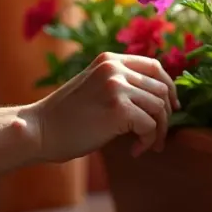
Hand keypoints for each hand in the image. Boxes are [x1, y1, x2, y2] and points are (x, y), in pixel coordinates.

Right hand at [22, 52, 179, 161]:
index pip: (154, 67)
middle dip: (164, 115)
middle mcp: (115, 69)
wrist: (39, 131)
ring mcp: (117, 87)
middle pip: (161, 89)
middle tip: (157, 137)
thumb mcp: (94, 87)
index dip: (169, 87)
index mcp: (109, 60)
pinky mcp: (119, 110)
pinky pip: (150, 126)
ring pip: (159, 108)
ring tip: (144, 145)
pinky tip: (134, 151)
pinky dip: (148, 141)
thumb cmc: (66, 117)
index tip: (172, 106)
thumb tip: (162, 97)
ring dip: (157, 132)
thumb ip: (121, 84)